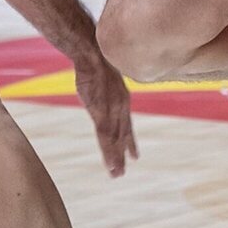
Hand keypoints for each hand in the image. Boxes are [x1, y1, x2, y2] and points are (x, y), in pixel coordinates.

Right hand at [74, 56, 137, 176]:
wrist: (93, 53)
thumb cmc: (97, 60)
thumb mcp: (106, 74)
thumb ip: (108, 84)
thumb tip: (106, 78)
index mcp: (121, 100)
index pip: (126, 125)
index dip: (130, 141)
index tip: (134, 155)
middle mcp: (120, 108)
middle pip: (121, 135)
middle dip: (122, 154)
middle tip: (122, 172)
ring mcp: (111, 112)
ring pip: (114, 141)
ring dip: (115, 158)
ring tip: (117, 174)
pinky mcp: (100, 113)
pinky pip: (105, 138)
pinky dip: (109, 152)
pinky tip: (110, 164)